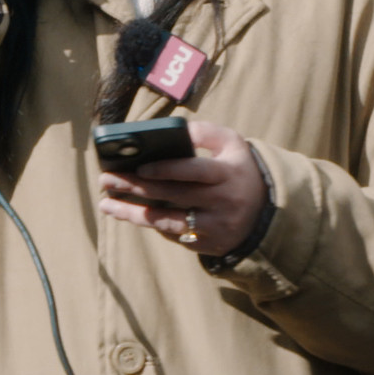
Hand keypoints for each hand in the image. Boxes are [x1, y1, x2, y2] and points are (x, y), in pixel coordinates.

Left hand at [97, 119, 271, 260]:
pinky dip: (152, 224)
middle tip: (106, 180)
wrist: (267, 211)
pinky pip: (174, 234)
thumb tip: (174, 130)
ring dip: (132, 213)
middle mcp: (223, 201)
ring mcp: (216, 226)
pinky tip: (130, 214)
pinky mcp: (209, 244)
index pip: (195, 171)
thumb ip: (206, 133)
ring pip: (167, 221)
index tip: (140, 167)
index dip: (167, 169)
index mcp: (228, 173)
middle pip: (173, 195)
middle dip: (135, 187)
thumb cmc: (238, 171)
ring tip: (106, 203)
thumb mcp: (233, 146)